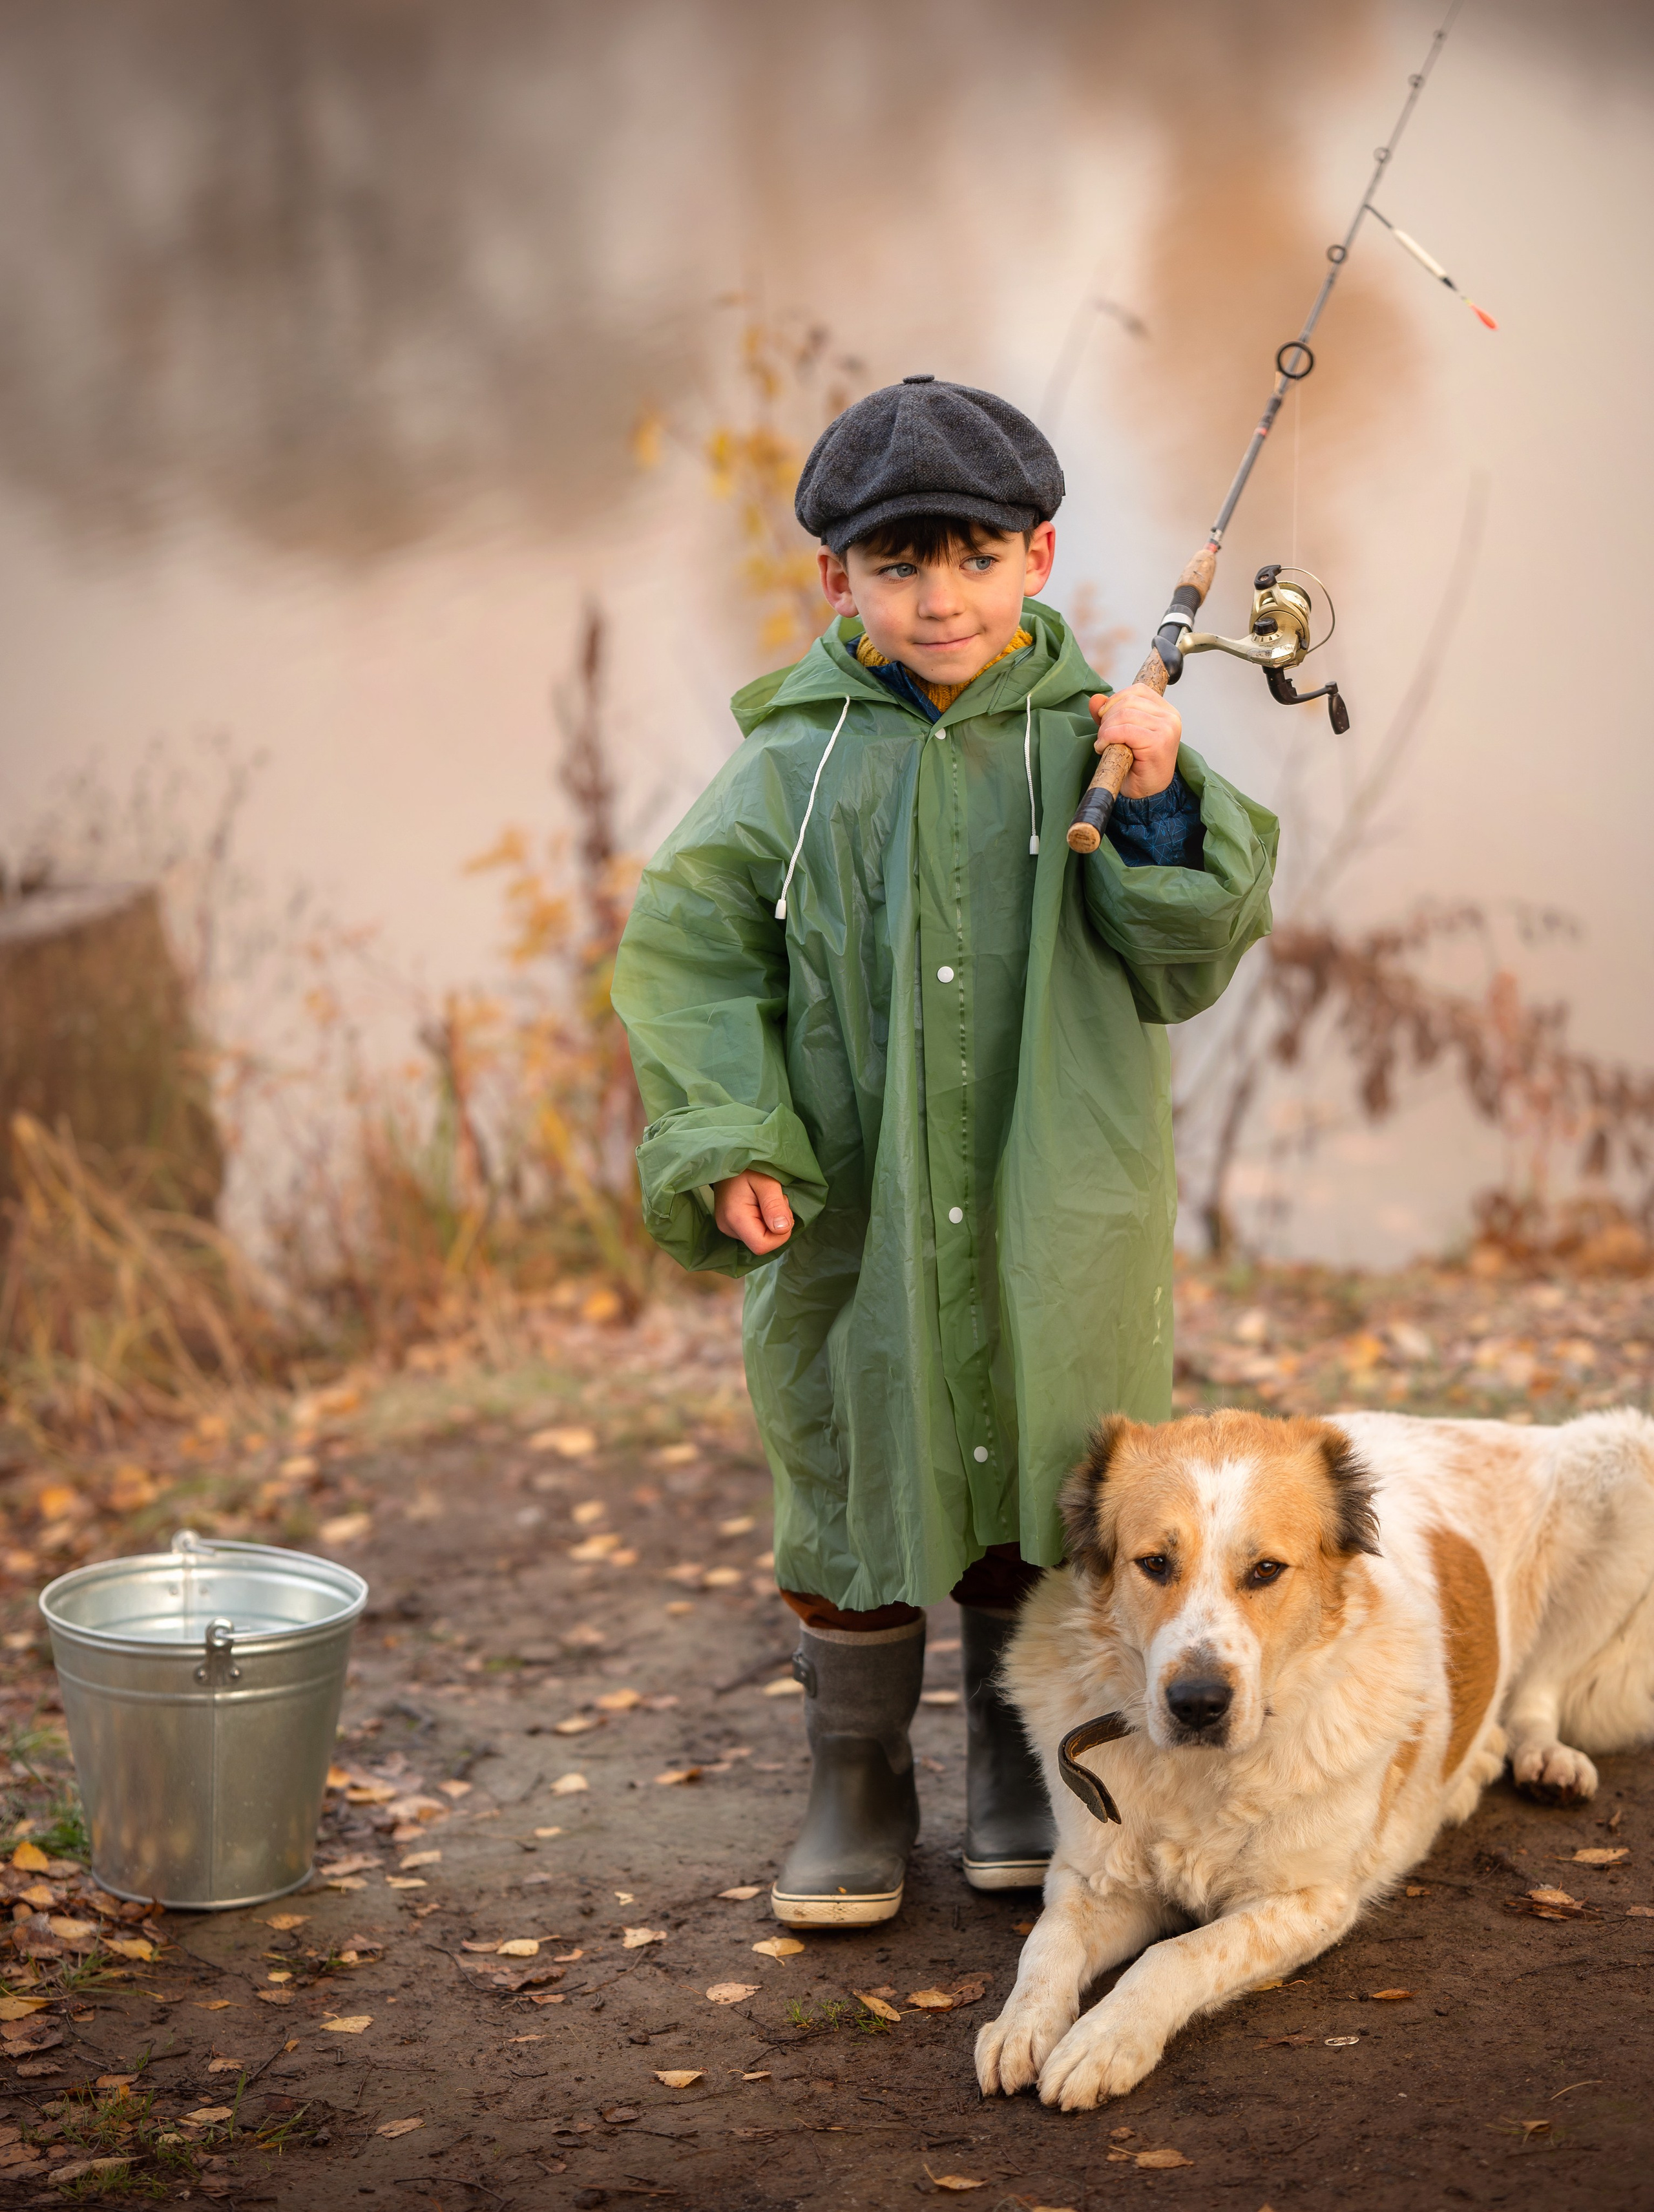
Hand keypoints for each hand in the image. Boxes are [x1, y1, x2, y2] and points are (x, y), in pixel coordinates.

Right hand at [713, 1171, 793, 1254]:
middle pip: (762, 1243)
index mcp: (735, 1217)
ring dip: (771, 1223)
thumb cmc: (748, 1168)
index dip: (779, 1236)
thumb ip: (774, 1204)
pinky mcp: (730, 1227)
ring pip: (760, 1238)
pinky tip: (761, 1206)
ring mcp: (727, 1229)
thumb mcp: (766, 1181)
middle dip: (777, 1227)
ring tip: (767, 1201)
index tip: (783, 1213)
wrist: (728, 1162)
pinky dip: (764, 1222)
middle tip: (776, 1201)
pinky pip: (754, 1233)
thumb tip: (783, 1229)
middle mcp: (728, 1228)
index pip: (762, 1246)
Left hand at [1089, 683, 1180, 798]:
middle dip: (1108, 717)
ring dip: (1106, 728)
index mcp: (1166, 711)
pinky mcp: (1159, 741)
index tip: (1104, 719)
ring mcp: (1167, 728)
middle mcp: (1170, 717)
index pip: (1137, 691)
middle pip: (1129, 701)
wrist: (1147, 795)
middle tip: (1102, 736)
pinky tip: (1103, 748)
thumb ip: (1109, 715)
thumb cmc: (1137, 767)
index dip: (1115, 701)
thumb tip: (1095, 699)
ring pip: (1125, 714)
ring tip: (1103, 744)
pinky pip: (1125, 730)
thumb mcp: (1121, 735)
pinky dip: (1108, 737)